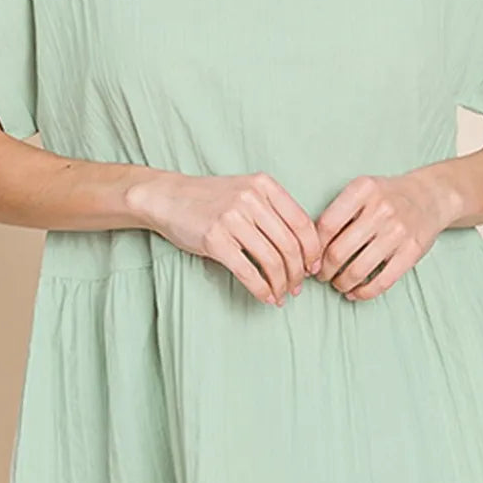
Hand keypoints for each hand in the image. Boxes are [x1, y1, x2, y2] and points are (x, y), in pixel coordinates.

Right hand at [134, 170, 322, 306]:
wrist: (168, 197)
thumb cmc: (211, 199)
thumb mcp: (247, 192)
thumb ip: (273, 212)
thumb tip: (304, 251)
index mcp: (265, 185)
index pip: (302, 223)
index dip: (312, 250)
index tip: (313, 267)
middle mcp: (251, 199)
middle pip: (289, 245)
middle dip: (298, 272)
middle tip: (297, 287)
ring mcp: (232, 218)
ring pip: (271, 261)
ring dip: (281, 284)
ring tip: (281, 295)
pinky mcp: (215, 239)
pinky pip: (248, 271)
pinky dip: (261, 289)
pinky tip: (266, 297)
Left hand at [313, 171, 447, 300]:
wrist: (429, 197)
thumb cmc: (386, 197)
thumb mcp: (361, 191)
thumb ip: (337, 213)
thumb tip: (310, 252)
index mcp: (363, 189)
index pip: (326, 225)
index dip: (313, 248)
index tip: (309, 260)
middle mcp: (381, 208)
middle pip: (339, 251)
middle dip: (324, 271)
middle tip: (321, 276)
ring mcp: (399, 231)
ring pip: (358, 270)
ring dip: (341, 284)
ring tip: (338, 284)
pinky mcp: (413, 251)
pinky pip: (383, 280)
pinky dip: (364, 292)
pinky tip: (355, 293)